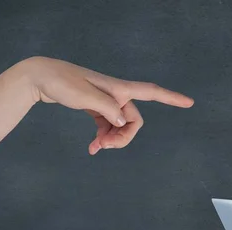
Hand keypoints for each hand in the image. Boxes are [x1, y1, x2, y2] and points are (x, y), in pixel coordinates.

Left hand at [22, 56, 193, 154]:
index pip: (151, 92)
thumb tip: (124, 122)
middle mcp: (116, 95)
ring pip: (120, 126)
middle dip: (124, 137)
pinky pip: (107, 126)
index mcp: (118, 89)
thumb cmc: (63, 83)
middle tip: (105, 147)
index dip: (171, 98)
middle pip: (133, 120)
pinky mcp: (95, 108)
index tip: (189, 102)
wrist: (42, 78)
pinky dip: (103, 138)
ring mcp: (106, 102)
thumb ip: (108, 110)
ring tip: (96, 148)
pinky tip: (92, 148)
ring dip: (112, 140)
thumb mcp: (86, 96)